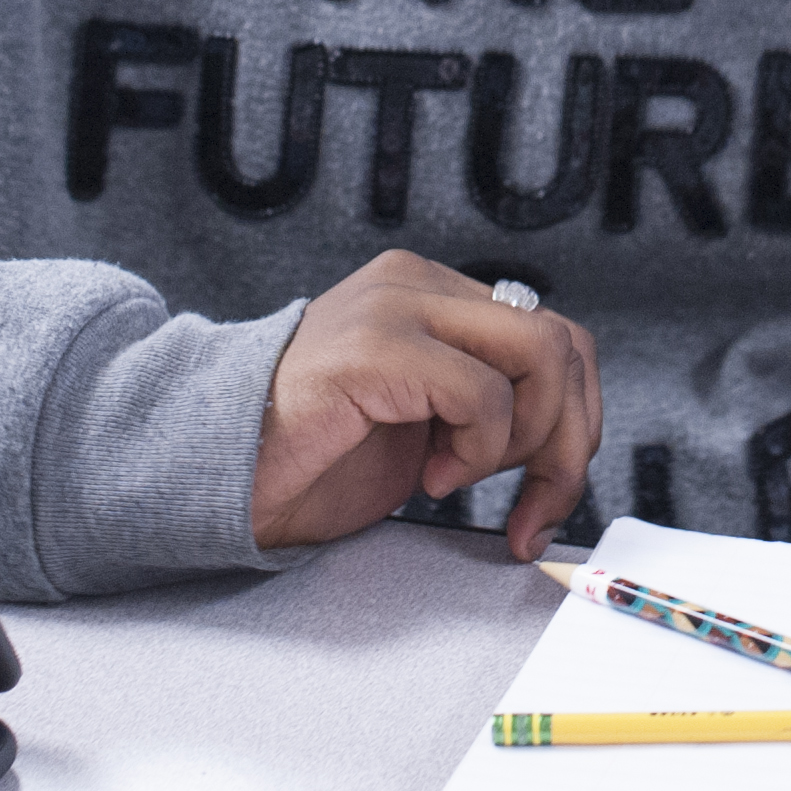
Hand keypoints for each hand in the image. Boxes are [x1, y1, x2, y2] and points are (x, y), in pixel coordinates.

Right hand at [251, 252, 603, 560]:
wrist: (214, 472)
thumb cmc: (312, 457)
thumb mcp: (427, 428)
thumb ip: (489, 411)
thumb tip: (567, 445)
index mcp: (434, 296)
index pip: (557, 337)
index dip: (577, 422)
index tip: (550, 495)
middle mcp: (419, 284)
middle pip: (564, 344)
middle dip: (568, 442)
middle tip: (533, 506)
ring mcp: (396, 306)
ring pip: (540, 356)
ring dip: (524, 443)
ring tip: (459, 478)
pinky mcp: (375, 346)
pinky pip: (481, 391)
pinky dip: (476, 449)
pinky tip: (428, 475)